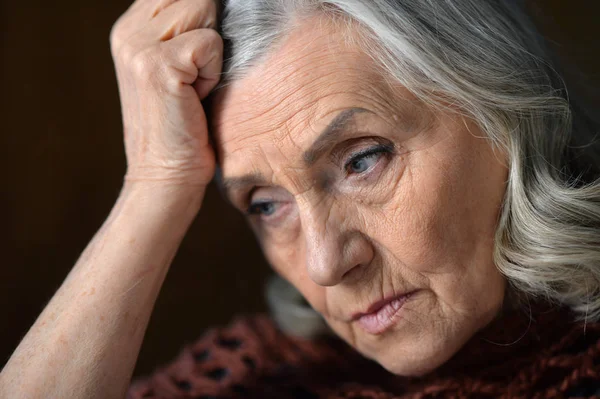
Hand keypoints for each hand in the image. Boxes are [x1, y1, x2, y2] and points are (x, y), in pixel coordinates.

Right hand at [110, 0, 221, 188]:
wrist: (166, 175)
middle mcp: (127, 31)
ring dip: (212, 54)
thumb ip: (184, 31)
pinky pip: (211, 43)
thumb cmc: (181, 126)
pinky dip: (214, 72)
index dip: (204, 17)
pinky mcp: (158, 64)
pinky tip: (194, 97)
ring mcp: (138, 46)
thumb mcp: (175, 69)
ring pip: (205, 11)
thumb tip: (216, 6)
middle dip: (210, 34)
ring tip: (193, 86)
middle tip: (195, 76)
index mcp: (130, 28)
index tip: (201, 56)